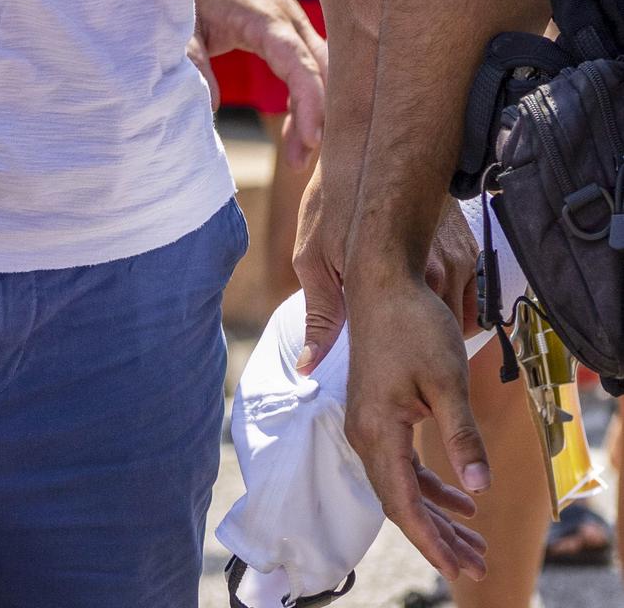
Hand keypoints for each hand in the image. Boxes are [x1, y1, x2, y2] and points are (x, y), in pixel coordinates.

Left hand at [189, 0, 325, 165]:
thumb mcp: (179, 22)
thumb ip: (192, 61)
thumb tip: (211, 108)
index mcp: (266, 16)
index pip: (301, 63)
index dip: (310, 104)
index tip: (309, 141)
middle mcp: (290, 19)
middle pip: (324, 72)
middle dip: (321, 117)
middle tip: (300, 163)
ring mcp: (294, 25)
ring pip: (323, 72)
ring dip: (317, 112)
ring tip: (297, 158)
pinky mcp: (290, 33)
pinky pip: (312, 69)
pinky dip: (309, 100)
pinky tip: (294, 130)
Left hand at [296, 166, 478, 375]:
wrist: (364, 146)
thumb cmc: (331, 204)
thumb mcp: (313, 259)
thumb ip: (320, 316)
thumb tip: (306, 367)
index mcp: (402, 281)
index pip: (415, 348)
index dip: (402, 365)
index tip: (390, 374)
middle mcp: (441, 271)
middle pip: (443, 336)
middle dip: (424, 349)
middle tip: (400, 355)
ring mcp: (460, 257)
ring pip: (461, 317)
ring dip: (440, 328)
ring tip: (413, 331)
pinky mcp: (470, 244)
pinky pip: (472, 293)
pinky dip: (454, 304)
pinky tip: (430, 305)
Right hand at [344, 271, 489, 583]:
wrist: (382, 279)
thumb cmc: (414, 324)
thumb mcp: (447, 381)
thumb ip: (462, 436)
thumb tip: (482, 486)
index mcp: (378, 430)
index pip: (402, 504)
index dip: (432, 541)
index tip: (461, 568)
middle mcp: (365, 432)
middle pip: (400, 501)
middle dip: (438, 537)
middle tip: (477, 566)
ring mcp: (368, 421)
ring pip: (401, 484)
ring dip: (435, 514)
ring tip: (473, 541)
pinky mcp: (378, 410)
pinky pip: (401, 461)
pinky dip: (428, 484)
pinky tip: (459, 496)